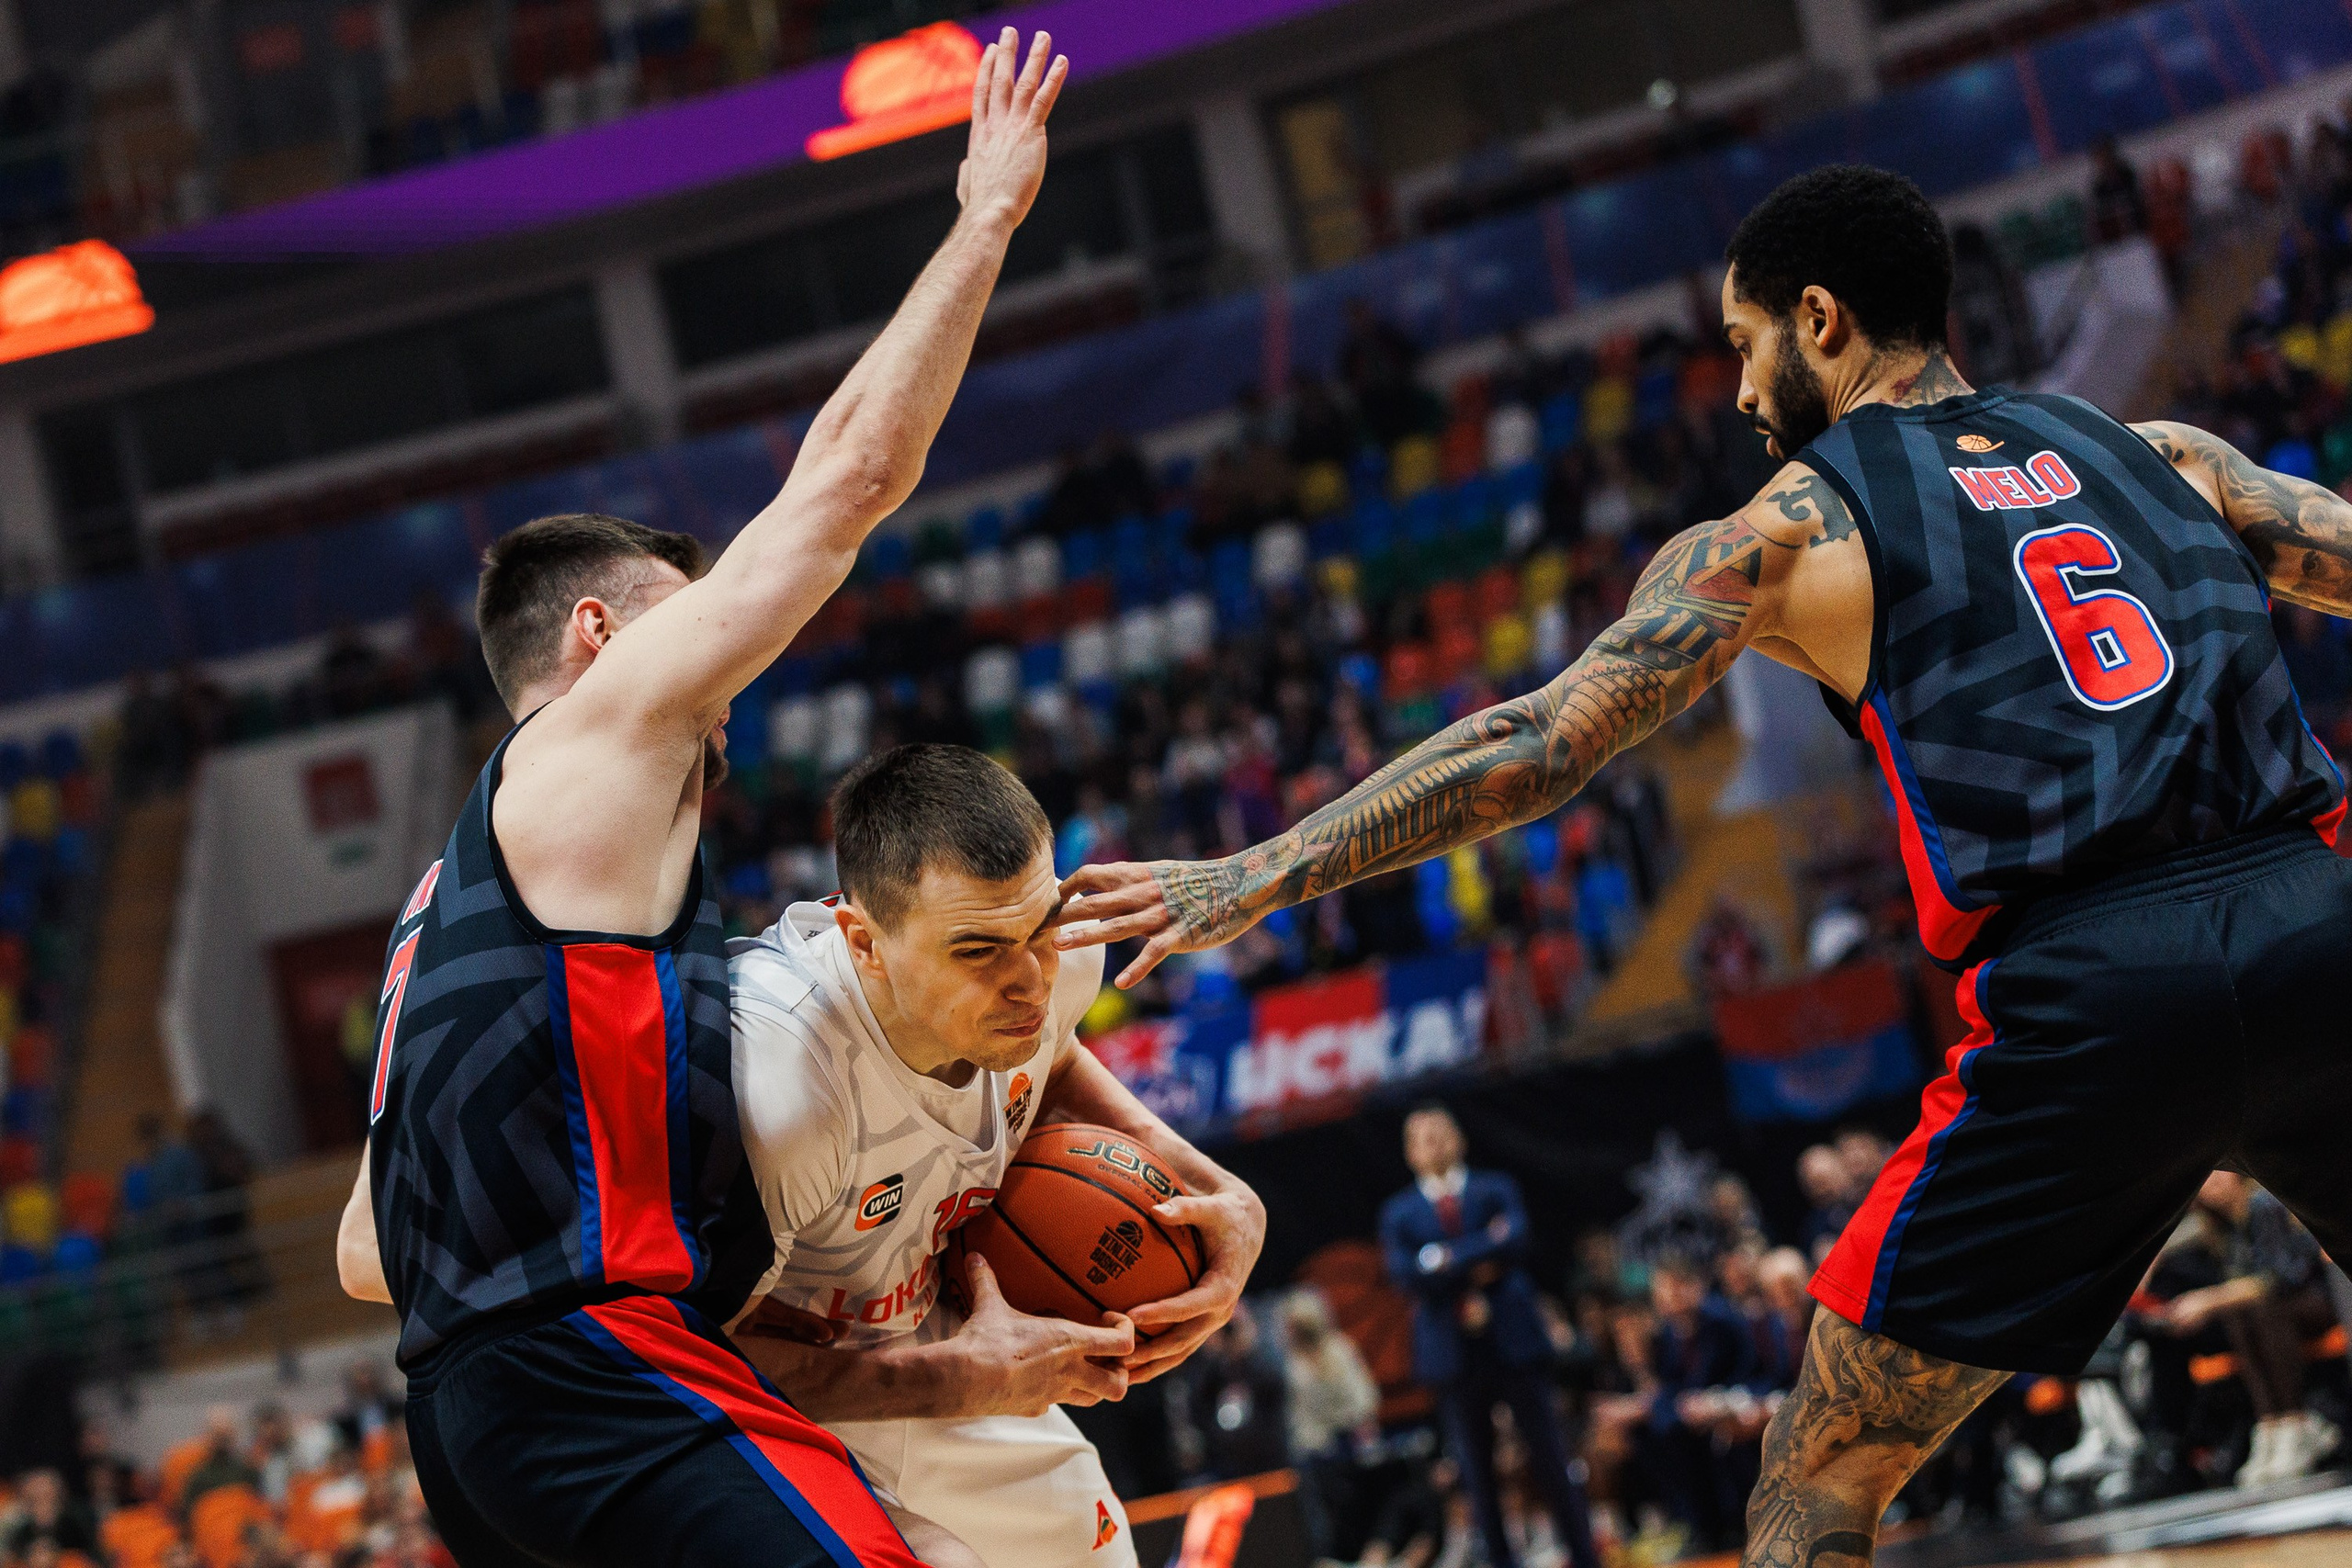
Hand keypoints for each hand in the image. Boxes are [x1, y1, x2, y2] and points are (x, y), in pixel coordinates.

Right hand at [955, 29, 1066, 227]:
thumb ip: (967, 172)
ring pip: (1023, 83)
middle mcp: (994, 125)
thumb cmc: (980, 206)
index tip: (991, 50)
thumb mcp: (967, 185)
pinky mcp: (1030, 133)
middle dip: (1006, 54)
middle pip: (1000, 80)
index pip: (983, 94)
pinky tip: (1062, 62)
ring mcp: (1012, 126)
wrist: (989, 211)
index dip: (987, 69)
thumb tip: (966, 170)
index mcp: (981, 135)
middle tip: (1010, 32)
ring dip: (1033, 57)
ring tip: (1042, 36)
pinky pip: (1043, 99)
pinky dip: (1054, 79)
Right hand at [957, 1253, 1132, 1415]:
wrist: (964, 1381)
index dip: (1126, 1331)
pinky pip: (1054, 1404)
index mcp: (1070, 1341)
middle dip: (1119, 1373)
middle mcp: (1069, 1371)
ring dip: (1093, 1386)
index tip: (1110, 1319)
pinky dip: (1054, 1395)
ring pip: (1092, 1399)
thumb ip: (986, 1279)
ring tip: (1081, 1369)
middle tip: (1106, 1357)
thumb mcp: (990, 1305)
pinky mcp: (1034, 1409)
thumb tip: (974, 1257)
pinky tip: (1039, 1381)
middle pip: (1118, 1384)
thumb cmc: (986, 1341)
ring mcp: (1053, 1395)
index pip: (1122, 1344)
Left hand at [1055, 856, 1265, 987]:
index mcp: (1135, 876)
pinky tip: (1123, 984)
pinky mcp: (1180, 934)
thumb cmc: (1197, 881)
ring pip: (1116, 926)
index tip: (1043, 907)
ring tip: (1060, 947)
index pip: (1088, 876)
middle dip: (1061, 915)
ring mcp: (1161, 914)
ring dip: (1086, 936)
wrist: (1240, 884)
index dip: (1063, 889)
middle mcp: (1142, 893)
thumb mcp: (1157, 872)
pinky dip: (1139, 968)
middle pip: (1093, 902)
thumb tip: (1094, 881)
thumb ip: (1127, 878)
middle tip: (1032, 929)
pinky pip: (1155, 952)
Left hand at [1121, 1185, 1267, 1382]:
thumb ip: (1185, 1208)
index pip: (1193, 1304)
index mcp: (1224, 1286)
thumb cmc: (1224, 1214)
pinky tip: (1126, 1366)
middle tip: (1119, 1355)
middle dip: (1153, 1352)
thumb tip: (1156, 1210)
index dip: (1164, 1312)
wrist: (1246, 1228)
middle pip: (1185, 1339)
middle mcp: (1220, 1310)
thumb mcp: (1210, 1207)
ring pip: (1180, 1352)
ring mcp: (1211, 1321)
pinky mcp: (1202, 1323)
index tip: (1133, 1316)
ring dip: (1151, 1366)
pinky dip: (1154, 1359)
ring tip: (1118, 1374)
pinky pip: (1178, 1347)